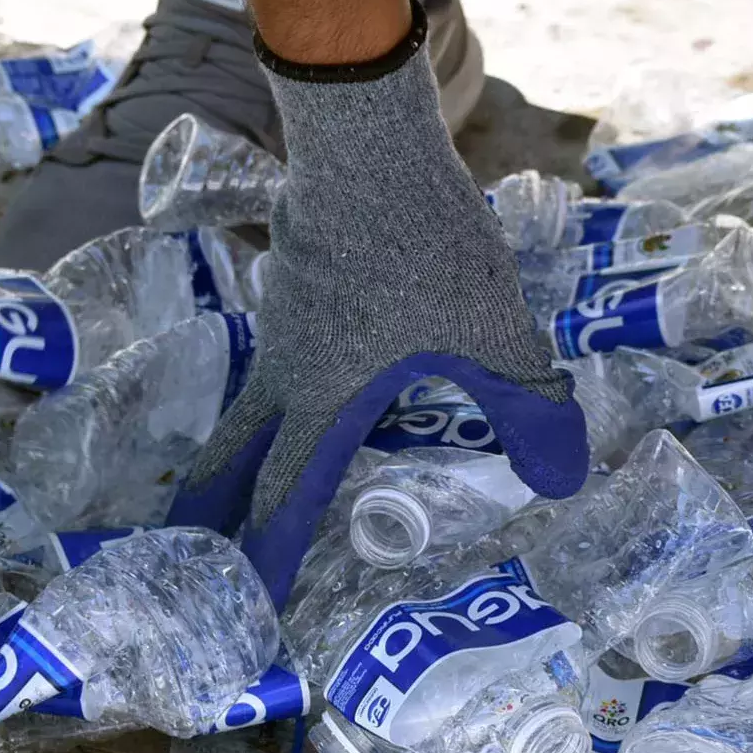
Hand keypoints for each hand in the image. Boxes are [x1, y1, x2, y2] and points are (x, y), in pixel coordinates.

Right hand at [167, 22, 586, 606]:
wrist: (368, 149)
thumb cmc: (424, 250)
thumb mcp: (493, 335)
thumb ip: (526, 409)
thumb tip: (564, 480)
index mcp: (324, 404)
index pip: (282, 500)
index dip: (267, 557)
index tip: (250, 603)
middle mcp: (287, 377)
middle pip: (231, 459)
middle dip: (209, 512)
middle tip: (188, 551)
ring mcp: (282, 329)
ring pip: (248, 408)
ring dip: (239, 454)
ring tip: (243, 482)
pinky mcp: (294, 291)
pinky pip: (272, 364)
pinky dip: (271, 400)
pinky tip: (302, 389)